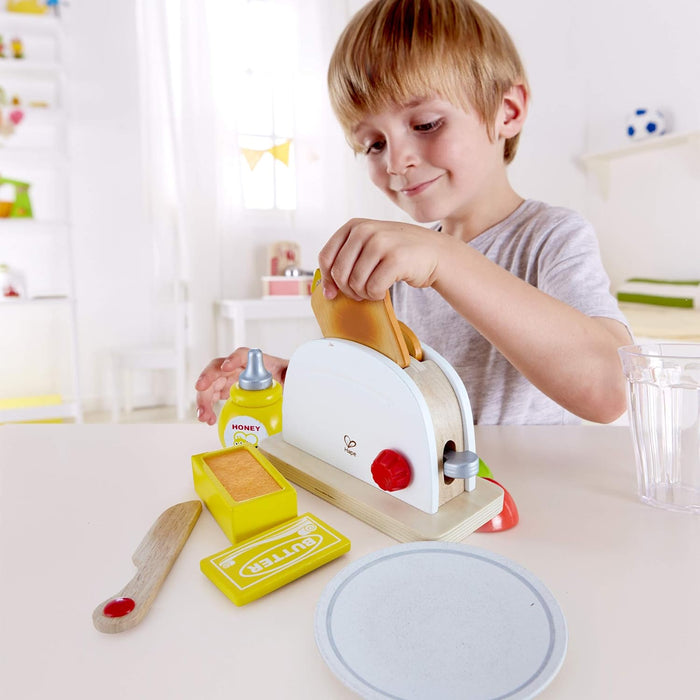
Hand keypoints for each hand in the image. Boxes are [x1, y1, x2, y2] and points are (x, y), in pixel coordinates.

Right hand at [194, 347, 288, 424]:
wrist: (281, 385)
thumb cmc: (283, 376)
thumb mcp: (289, 374)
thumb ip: (290, 371)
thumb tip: (292, 373)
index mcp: (253, 361)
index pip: (242, 354)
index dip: (233, 359)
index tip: (226, 367)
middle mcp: (237, 368)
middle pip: (218, 369)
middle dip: (207, 379)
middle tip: (201, 391)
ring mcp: (229, 379)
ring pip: (210, 385)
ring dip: (203, 399)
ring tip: (204, 416)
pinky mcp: (225, 391)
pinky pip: (212, 397)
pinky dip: (207, 407)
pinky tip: (208, 419)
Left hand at [318, 218, 442, 300]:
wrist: (434, 252)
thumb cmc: (398, 253)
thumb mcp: (369, 245)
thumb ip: (347, 258)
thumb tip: (326, 289)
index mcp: (354, 226)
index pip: (326, 257)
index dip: (326, 279)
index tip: (332, 293)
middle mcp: (365, 231)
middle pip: (339, 273)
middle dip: (347, 290)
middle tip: (360, 293)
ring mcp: (381, 243)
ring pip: (355, 283)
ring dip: (363, 294)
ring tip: (375, 289)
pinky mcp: (395, 259)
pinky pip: (372, 289)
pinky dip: (376, 296)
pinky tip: (383, 291)